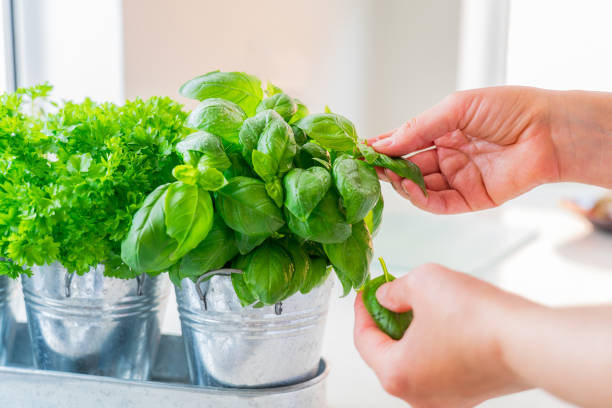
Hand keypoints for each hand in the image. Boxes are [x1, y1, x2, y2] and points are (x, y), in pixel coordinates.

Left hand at [354, 263, 532, 406]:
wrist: (529, 340)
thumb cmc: (476, 318)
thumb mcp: (421, 283)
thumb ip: (395, 290)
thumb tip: (387, 296)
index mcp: (396, 374)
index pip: (364, 339)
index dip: (363, 309)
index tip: (367, 292)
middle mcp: (418, 396)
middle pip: (387, 353)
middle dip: (387, 320)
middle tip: (390, 295)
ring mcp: (445, 399)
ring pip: (414, 360)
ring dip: (411, 332)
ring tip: (418, 304)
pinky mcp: (469, 393)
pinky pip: (438, 366)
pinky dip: (433, 344)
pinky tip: (443, 321)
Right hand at [368, 87, 560, 213]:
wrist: (549, 131)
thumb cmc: (509, 109)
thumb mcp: (456, 108)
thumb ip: (419, 127)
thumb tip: (383, 142)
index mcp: (444, 131)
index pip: (406, 141)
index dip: (384, 146)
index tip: (362, 149)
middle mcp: (448, 156)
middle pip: (408, 166)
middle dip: (387, 167)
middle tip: (368, 166)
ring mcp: (458, 179)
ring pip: (419, 187)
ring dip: (401, 183)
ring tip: (387, 176)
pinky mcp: (470, 199)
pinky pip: (439, 203)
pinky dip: (420, 199)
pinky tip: (409, 189)